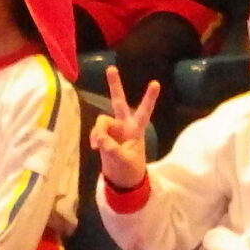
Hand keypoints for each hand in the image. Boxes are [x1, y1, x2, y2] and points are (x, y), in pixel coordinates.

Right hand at [89, 65, 158, 190]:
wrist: (122, 181)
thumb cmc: (130, 170)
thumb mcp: (123, 161)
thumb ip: (111, 149)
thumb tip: (99, 138)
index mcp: (136, 130)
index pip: (144, 111)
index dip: (149, 98)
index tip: (155, 83)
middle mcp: (125, 125)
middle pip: (119, 102)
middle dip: (115, 85)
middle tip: (111, 68)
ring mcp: (114, 129)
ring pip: (102, 120)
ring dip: (98, 131)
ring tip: (97, 146)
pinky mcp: (105, 136)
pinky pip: (96, 131)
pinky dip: (94, 138)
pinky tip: (95, 147)